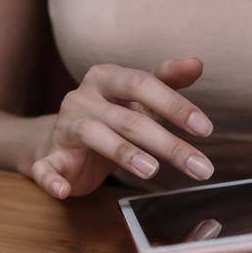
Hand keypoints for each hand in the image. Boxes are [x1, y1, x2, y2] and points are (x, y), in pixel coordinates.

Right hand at [27, 58, 215, 198]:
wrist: (60, 141)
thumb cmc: (109, 116)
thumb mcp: (138, 98)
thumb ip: (166, 81)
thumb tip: (197, 63)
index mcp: (106, 77)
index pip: (143, 84)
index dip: (175, 106)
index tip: (205, 129)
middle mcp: (82, 98)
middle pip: (128, 118)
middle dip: (167, 144)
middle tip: (200, 167)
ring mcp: (65, 127)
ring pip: (95, 136)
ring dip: (124, 154)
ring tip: (153, 171)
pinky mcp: (50, 158)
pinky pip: (46, 168)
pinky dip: (51, 179)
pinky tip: (62, 189)